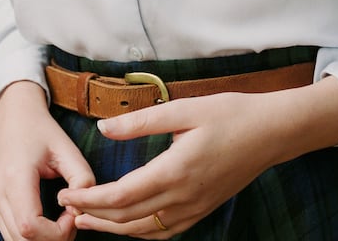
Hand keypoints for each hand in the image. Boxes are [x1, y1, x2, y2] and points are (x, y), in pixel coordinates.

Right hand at [0, 81, 95, 240]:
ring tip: (63, 220)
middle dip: (52, 240)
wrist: (12, 117)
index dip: (56, 232)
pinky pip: (12, 235)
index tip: (72, 215)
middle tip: (72, 220)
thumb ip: (82, 177)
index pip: (30, 226)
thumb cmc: (42, 131)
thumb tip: (82, 209)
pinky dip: (33, 237)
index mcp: (15, 177)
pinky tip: (50, 221)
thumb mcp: (67, 147)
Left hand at [56, 78, 337, 237]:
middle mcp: (182, 199)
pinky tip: (127, 224)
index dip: (89, 199)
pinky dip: (139, 232)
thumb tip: (103, 128)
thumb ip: (141, 121)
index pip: (120, 197)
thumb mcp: (184, 108)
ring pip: (144, 232)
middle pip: (127, 220)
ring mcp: (194, 209)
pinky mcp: (202, 210)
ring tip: (87, 222)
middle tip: (66, 208)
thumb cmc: (230, 114)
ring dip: (113, 229)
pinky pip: (164, 232)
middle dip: (93, 216)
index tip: (66, 194)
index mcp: (174, 172)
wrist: (271, 133)